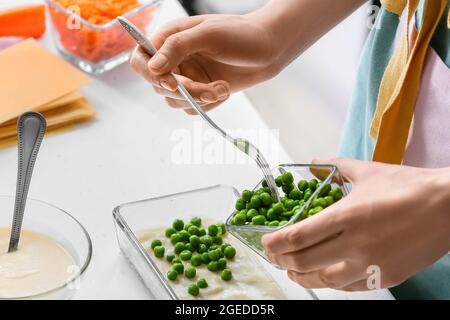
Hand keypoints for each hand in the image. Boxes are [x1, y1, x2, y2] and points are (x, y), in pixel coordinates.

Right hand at [130, 14, 278, 113]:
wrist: (269, 50)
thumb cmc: (242, 34)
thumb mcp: (209, 35)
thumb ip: (177, 47)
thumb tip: (153, 66)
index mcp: (170, 38)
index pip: (141, 60)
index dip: (152, 76)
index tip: (174, 84)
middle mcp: (174, 59)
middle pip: (159, 86)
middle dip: (187, 92)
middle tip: (210, 90)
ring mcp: (187, 76)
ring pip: (174, 101)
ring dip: (198, 100)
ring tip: (222, 89)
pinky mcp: (200, 90)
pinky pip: (191, 108)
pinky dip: (207, 105)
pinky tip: (223, 90)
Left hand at [262, 158, 449, 290]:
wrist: (448, 207)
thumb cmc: (407, 186)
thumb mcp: (366, 171)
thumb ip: (334, 166)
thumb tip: (311, 162)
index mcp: (346, 216)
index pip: (297, 237)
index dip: (275, 243)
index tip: (265, 242)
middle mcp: (354, 245)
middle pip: (304, 262)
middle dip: (282, 260)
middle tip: (275, 255)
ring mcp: (370, 265)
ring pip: (324, 280)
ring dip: (302, 277)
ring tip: (293, 271)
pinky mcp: (385, 278)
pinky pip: (349, 287)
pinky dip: (330, 282)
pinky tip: (325, 275)